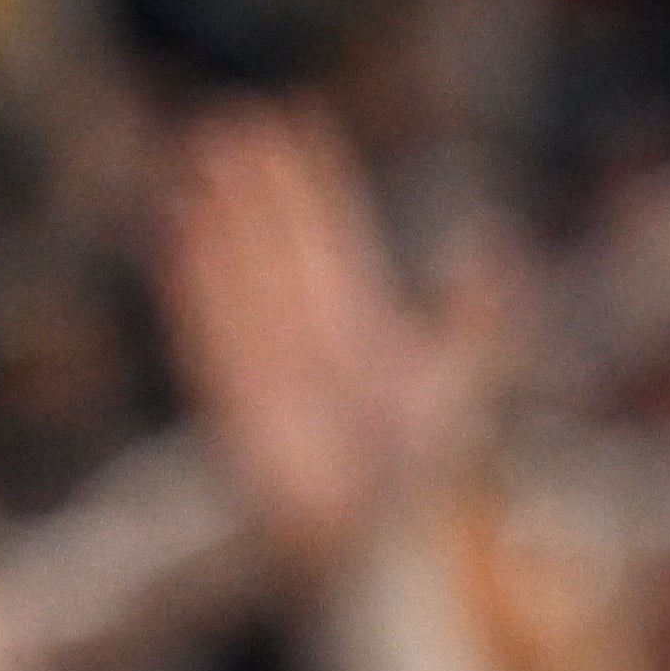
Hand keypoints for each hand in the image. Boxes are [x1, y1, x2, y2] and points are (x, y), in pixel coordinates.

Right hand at [157, 102, 474, 579]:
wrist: (383, 551)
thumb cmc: (425, 482)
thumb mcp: (464, 382)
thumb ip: (479, 316)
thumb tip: (492, 238)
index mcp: (368, 332)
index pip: (337, 241)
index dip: (316, 188)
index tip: (299, 126)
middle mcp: (315, 342)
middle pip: (284, 249)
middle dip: (263, 190)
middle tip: (238, 119)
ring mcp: (271, 367)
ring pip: (243, 278)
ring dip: (224, 221)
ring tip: (206, 157)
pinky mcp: (233, 402)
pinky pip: (206, 330)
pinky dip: (193, 284)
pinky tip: (178, 233)